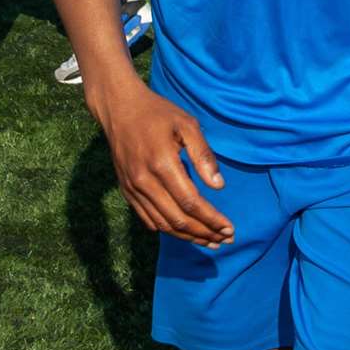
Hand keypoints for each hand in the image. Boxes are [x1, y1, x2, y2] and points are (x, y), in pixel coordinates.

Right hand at [91, 78, 233, 247]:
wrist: (119, 108)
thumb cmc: (158, 113)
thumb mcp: (186, 124)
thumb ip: (203, 154)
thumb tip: (219, 186)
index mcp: (162, 164)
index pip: (191, 202)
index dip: (212, 219)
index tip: (230, 229)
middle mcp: (144, 181)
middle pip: (177, 219)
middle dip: (204, 233)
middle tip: (226, 239)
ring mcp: (132, 188)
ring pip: (162, 224)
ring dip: (188, 236)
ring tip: (210, 241)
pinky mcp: (126, 191)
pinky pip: (147, 219)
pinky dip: (167, 229)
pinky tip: (184, 232)